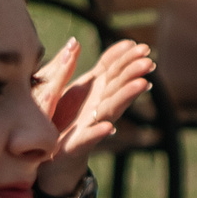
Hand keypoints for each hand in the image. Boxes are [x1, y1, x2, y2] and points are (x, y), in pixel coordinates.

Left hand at [34, 37, 154, 194]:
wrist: (48, 155)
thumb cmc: (58, 118)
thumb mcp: (63, 86)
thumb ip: (70, 66)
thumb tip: (75, 42)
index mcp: (95, 91)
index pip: (112, 70)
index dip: (124, 58)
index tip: (139, 46)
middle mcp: (98, 106)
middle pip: (118, 87)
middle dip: (133, 74)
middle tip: (148, 62)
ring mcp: (90, 125)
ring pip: (111, 109)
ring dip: (127, 97)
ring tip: (142, 85)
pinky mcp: (77, 144)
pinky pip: (89, 138)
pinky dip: (99, 133)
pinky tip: (109, 128)